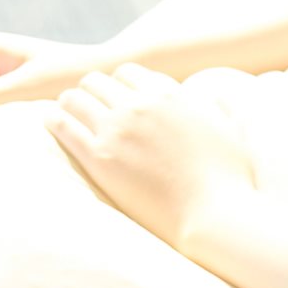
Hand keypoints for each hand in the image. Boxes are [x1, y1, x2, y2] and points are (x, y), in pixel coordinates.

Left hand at [45, 65, 252, 254]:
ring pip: (75, 98)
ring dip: (70, 104)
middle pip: (96, 80)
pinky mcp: (99, 158)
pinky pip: (64, 125)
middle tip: (87, 106)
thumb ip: (223, 109)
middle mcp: (140, 105)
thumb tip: (220, 98)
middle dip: (91, 91)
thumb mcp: (234, 133)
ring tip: (67, 114)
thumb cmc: (230, 180)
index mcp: (170, 94)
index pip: (127, 72)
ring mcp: (117, 130)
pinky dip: (55, 120)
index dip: (118, 84)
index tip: (115, 98)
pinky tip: (52, 122)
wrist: (214, 216)